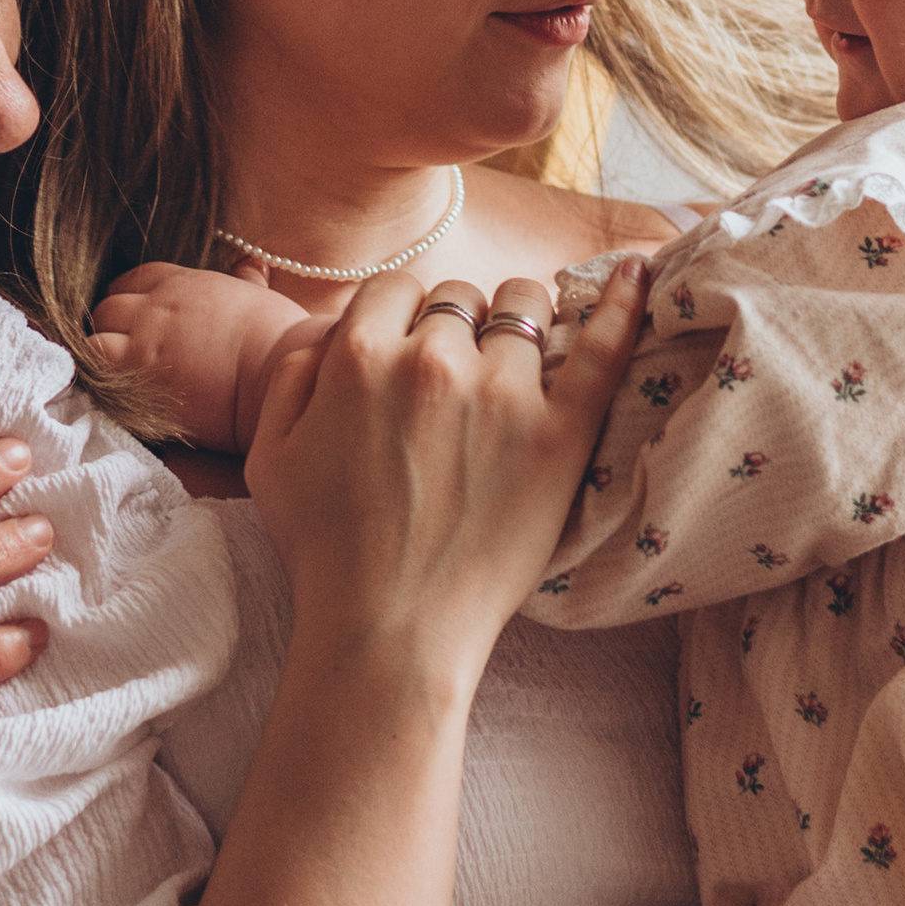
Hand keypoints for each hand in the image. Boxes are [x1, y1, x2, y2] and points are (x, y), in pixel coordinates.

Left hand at [92, 260, 308, 454]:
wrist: (276, 373)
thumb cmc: (278, 338)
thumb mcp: (260, 297)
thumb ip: (247, 280)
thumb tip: (251, 264)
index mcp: (184, 283)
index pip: (135, 279)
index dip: (131, 299)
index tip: (137, 320)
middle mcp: (156, 306)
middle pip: (109, 306)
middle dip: (112, 327)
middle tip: (127, 353)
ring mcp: (142, 340)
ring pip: (94, 337)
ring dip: (101, 354)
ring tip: (118, 377)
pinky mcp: (136, 376)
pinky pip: (94, 367)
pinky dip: (96, 378)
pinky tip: (113, 392)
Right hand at [244, 258, 646, 684]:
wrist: (389, 632)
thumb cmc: (325, 551)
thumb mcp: (270, 453)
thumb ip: (290, 371)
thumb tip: (333, 326)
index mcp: (359, 357)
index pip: (396, 289)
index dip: (402, 316)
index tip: (412, 352)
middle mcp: (432, 360)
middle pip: (459, 296)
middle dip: (456, 324)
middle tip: (457, 376)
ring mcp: (502, 395)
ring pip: (522, 307)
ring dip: (517, 322)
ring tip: (516, 359)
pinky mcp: (560, 434)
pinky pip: (603, 347)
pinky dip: (622, 303)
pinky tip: (635, 273)